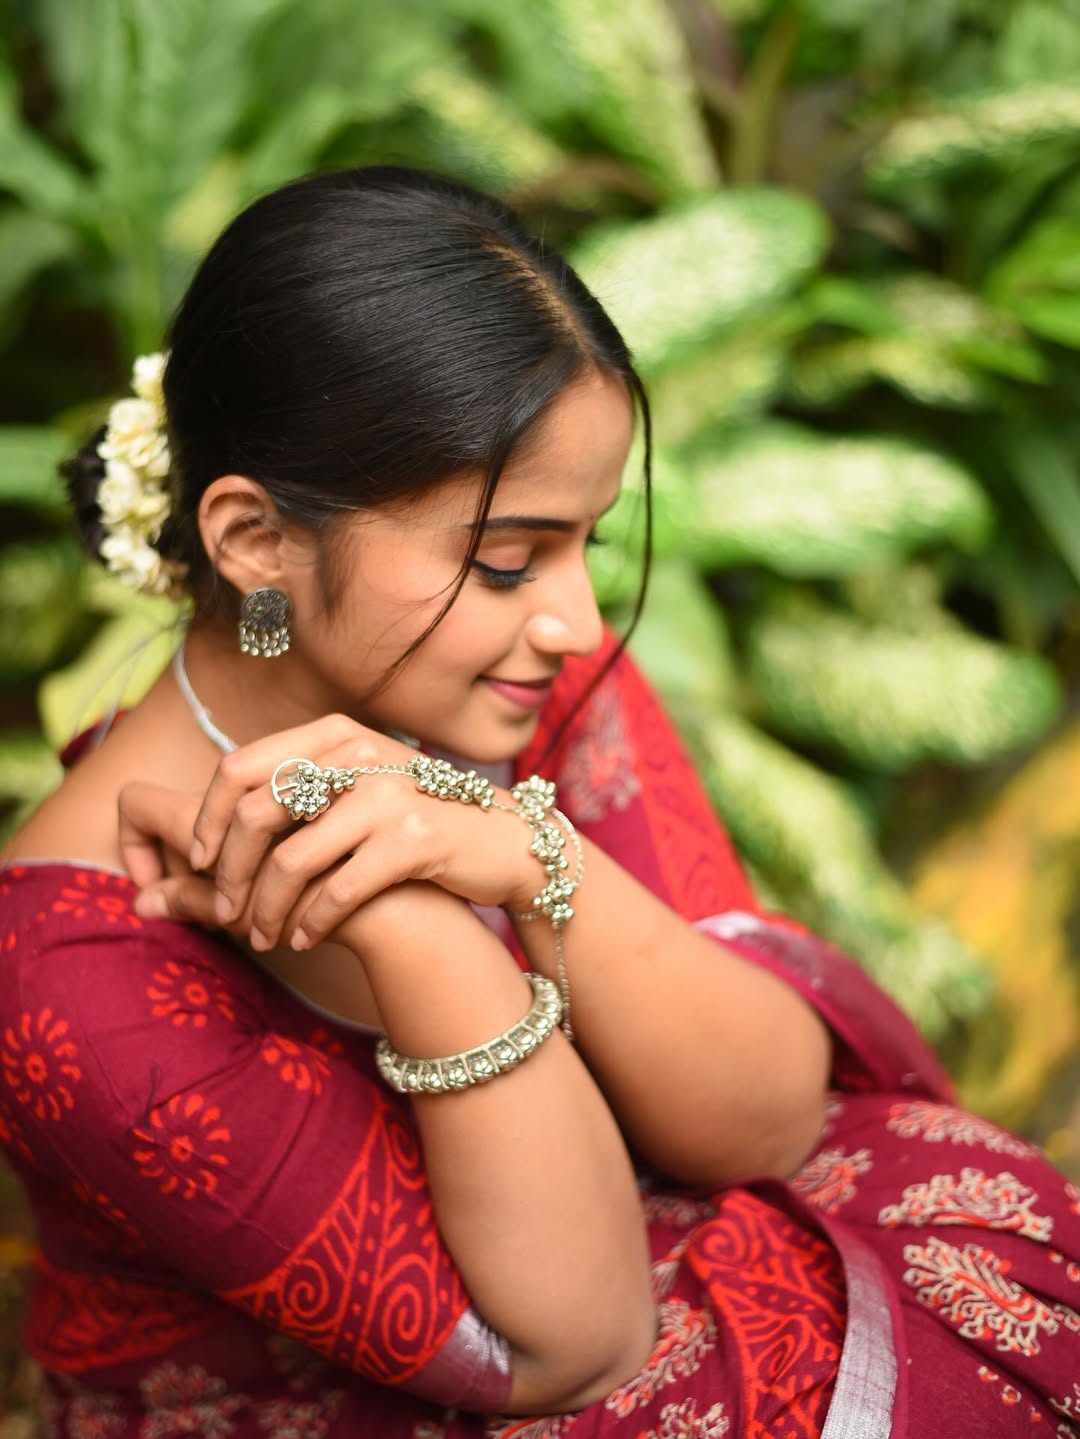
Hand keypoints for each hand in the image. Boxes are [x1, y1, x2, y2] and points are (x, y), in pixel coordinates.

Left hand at [132, 713, 537, 951]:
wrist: (502, 842)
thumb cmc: (415, 820)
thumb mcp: (357, 787)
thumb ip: (298, 791)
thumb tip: (215, 824)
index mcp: (334, 734)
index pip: (238, 767)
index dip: (208, 818)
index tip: (200, 862)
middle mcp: (357, 753)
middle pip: (255, 814)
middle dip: (229, 873)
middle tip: (225, 913)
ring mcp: (386, 795)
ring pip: (290, 860)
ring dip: (266, 909)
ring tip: (264, 937)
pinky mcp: (413, 839)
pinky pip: (337, 890)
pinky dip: (312, 922)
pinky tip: (305, 939)